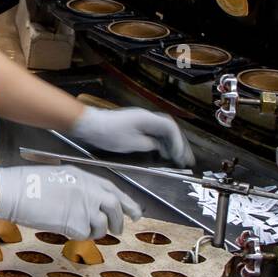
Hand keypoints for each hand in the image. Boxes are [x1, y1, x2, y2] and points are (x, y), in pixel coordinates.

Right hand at [0, 166, 138, 239]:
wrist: (16, 191)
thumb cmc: (31, 183)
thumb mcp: (62, 175)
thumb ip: (82, 187)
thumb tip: (94, 202)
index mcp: (86, 177)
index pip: (116, 191)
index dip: (129, 204)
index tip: (135, 213)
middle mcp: (89, 191)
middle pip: (115, 208)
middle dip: (118, 222)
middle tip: (117, 230)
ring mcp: (84, 207)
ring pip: (102, 225)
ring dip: (95, 231)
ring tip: (80, 228)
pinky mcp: (75, 223)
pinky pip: (85, 235)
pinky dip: (79, 235)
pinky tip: (66, 228)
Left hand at [69, 104, 194, 167]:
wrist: (90, 125)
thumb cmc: (109, 133)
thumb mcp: (131, 143)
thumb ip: (149, 145)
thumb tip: (159, 147)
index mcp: (148, 119)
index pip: (170, 128)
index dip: (178, 143)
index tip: (180, 157)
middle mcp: (147, 117)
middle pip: (169, 129)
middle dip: (179, 145)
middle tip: (187, 160)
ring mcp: (141, 120)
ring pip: (163, 132)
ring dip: (171, 145)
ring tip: (178, 158)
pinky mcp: (136, 125)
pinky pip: (154, 133)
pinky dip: (161, 143)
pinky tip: (163, 152)